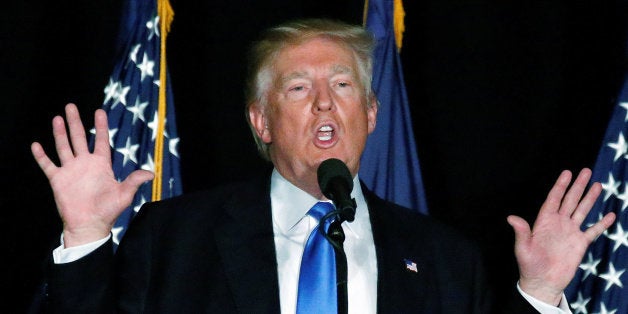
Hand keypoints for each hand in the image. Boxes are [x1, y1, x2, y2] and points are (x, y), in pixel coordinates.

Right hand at [31, 103, 153, 246]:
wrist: (89, 226)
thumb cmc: (108, 211)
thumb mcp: (124, 195)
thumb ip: (135, 181)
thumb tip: (151, 173)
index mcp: (101, 165)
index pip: (101, 141)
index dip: (100, 126)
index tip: (99, 111)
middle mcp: (85, 164)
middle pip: (79, 138)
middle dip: (75, 122)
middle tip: (71, 106)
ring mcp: (71, 171)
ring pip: (63, 147)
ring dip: (60, 133)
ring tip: (57, 118)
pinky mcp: (58, 180)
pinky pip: (48, 165)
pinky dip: (41, 156)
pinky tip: (36, 144)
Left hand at [507, 168, 615, 305]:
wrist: (543, 283)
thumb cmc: (529, 265)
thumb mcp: (523, 248)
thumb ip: (521, 232)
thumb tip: (511, 218)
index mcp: (544, 221)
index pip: (554, 199)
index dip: (560, 186)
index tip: (567, 172)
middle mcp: (558, 224)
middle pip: (570, 200)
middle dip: (578, 186)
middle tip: (586, 171)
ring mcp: (570, 232)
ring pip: (582, 211)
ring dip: (590, 199)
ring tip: (598, 185)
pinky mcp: (579, 244)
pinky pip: (593, 231)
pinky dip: (601, 223)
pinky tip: (610, 215)